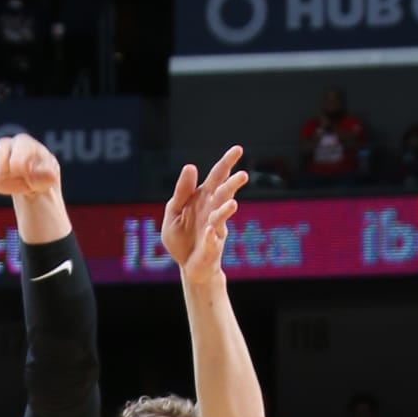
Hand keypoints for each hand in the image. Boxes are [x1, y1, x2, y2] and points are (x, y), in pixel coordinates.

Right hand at [0, 131, 62, 200]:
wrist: (32, 183)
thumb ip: (47, 175)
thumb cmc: (42, 176)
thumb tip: (51, 176)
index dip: (21, 160)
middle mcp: (8, 148)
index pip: (21, 148)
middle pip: (0, 152)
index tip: (21, 172)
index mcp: (25, 145)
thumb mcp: (49, 176)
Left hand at [160, 147, 248, 281]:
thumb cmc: (182, 238)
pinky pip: (211, 241)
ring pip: (221, 217)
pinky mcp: (211, 247)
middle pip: (224, 194)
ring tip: (233, 204)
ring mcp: (214, 229)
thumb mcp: (173, 211)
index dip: (227, 163)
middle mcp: (212, 210)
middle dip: (233, 185)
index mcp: (203, 198)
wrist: (188, 267)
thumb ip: (181, 191)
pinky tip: (208, 231)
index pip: (217, 176)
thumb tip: (191, 166)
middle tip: (243, 175)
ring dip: (226, 210)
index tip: (238, 149)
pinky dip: (209, 237)